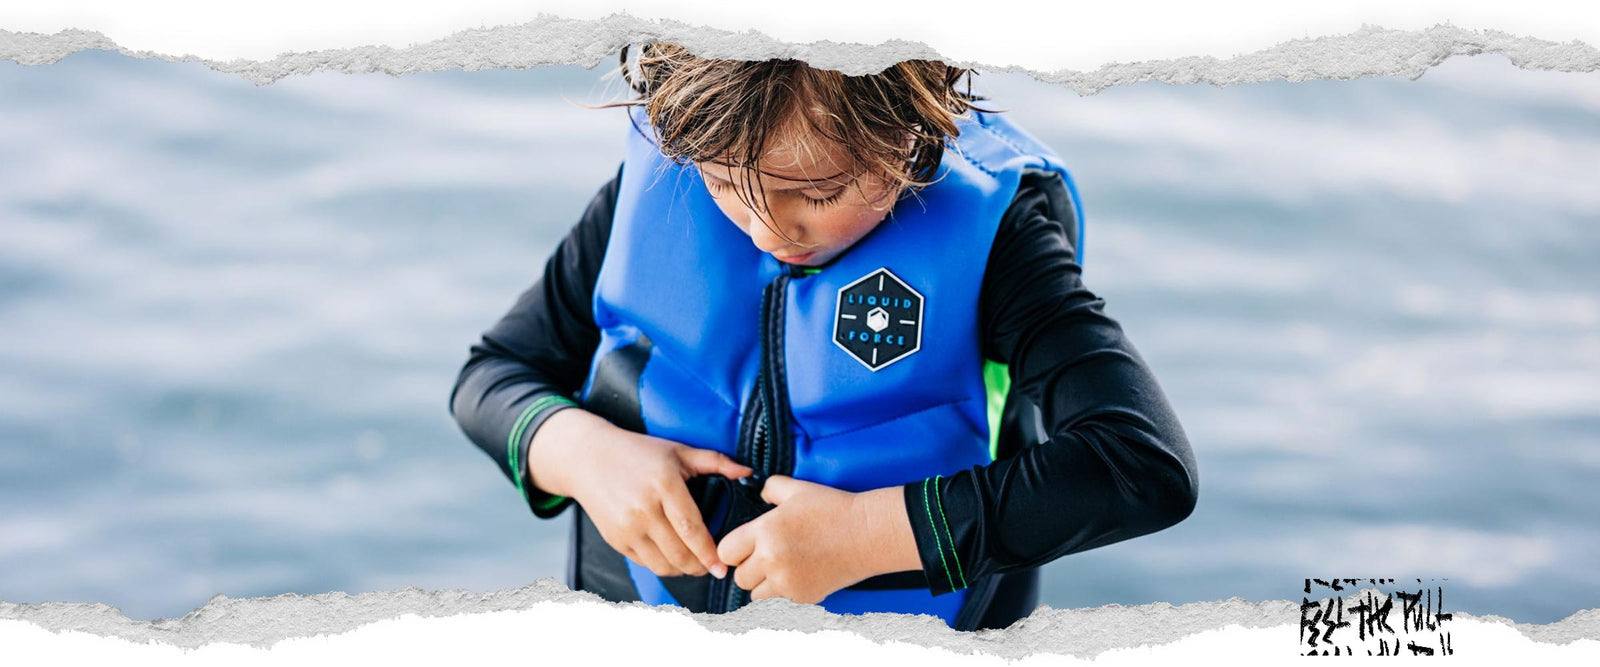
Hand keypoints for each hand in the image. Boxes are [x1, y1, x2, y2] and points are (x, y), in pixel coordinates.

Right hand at [526, 409, 751, 578]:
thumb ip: (715, 462)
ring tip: (695, 564)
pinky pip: (646, 563)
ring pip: (663, 564)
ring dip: (683, 570)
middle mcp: (644, 508)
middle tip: (714, 567)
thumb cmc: (637, 453)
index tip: (723, 565)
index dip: (710, 553)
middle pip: (680, 553)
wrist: (588, 459)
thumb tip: (748, 472)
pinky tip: (673, 558)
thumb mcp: (677, 451)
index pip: (692, 529)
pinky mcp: (616, 539)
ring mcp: (627, 527)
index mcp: (664, 484)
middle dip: (701, 566)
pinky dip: (663, 566)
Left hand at [715, 475, 920, 603]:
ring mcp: (788, 582)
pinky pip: (780, 602)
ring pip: (756, 595)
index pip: (726, 551)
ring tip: (781, 569)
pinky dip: (785, 593)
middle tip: (766, 557)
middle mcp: (772, 560)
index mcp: (765, 531)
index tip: (744, 547)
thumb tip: (760, 492)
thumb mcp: (799, 490)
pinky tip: (799, 575)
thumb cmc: (835, 510)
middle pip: (740, 577)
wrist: (868, 534)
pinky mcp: (804, 597)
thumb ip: (771, 488)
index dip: (735, 549)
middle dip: (749, 568)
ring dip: (764, 585)